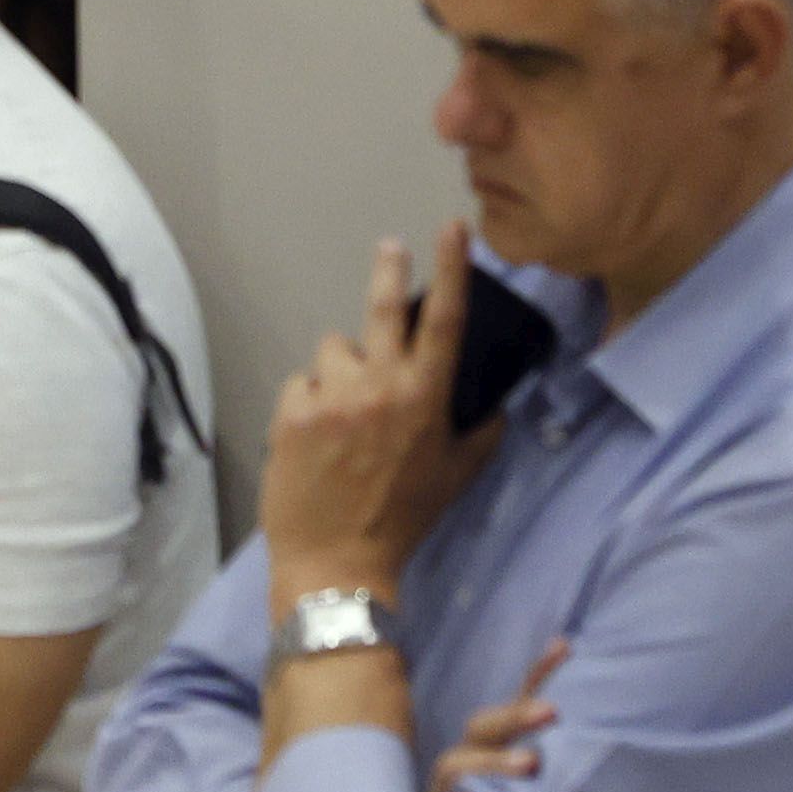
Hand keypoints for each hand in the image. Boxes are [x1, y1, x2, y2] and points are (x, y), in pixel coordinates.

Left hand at [261, 226, 510, 589]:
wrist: (338, 561)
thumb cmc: (403, 520)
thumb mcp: (457, 479)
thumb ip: (481, 434)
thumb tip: (500, 404)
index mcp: (427, 400)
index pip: (445, 322)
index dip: (452, 270)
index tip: (453, 230)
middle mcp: (382, 388)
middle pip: (384, 310)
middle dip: (389, 272)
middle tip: (391, 248)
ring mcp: (334, 396)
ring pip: (333, 350)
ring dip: (340, 370)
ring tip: (343, 413)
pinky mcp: (292, 410)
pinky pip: (301, 382)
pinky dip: (308, 400)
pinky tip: (314, 436)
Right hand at [414, 636, 568, 791]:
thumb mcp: (537, 791)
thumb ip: (562, 758)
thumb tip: (592, 695)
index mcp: (495, 747)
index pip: (517, 705)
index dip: (538, 674)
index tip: (565, 650)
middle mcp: (469, 762)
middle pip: (483, 727)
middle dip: (516, 717)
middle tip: (552, 712)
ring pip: (457, 766)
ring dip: (492, 763)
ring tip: (530, 764)